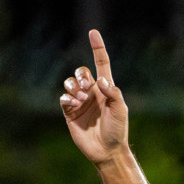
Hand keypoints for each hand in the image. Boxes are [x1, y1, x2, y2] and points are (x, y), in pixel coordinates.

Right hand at [60, 29, 128, 164]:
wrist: (107, 151)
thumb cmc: (118, 130)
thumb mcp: (120, 110)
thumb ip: (113, 93)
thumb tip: (101, 81)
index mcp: (106, 89)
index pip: (101, 64)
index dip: (97, 48)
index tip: (93, 33)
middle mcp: (92, 93)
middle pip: (81, 72)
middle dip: (82, 76)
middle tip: (87, 90)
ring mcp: (80, 102)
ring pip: (69, 83)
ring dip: (74, 88)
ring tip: (81, 101)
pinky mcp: (70, 113)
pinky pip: (63, 99)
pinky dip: (67, 99)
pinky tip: (74, 106)